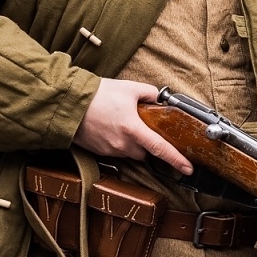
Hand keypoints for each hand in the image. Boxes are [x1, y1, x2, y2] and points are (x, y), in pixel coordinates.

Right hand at [73, 79, 191, 173]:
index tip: (188, 168)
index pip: (160, 149)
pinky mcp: (99, 152)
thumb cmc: (97, 95)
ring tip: (123, 123)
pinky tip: (111, 128)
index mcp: (133, 129)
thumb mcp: (128, 88)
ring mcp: (110, 150)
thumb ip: (148, 93)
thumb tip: (158, 99)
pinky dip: (118, 142)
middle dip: (147, 144)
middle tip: (143, 128)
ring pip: (130, 152)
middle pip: (145, 153)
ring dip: (132, 142)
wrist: (68, 104)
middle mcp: (123, 144)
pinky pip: (116, 151)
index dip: (177, 160)